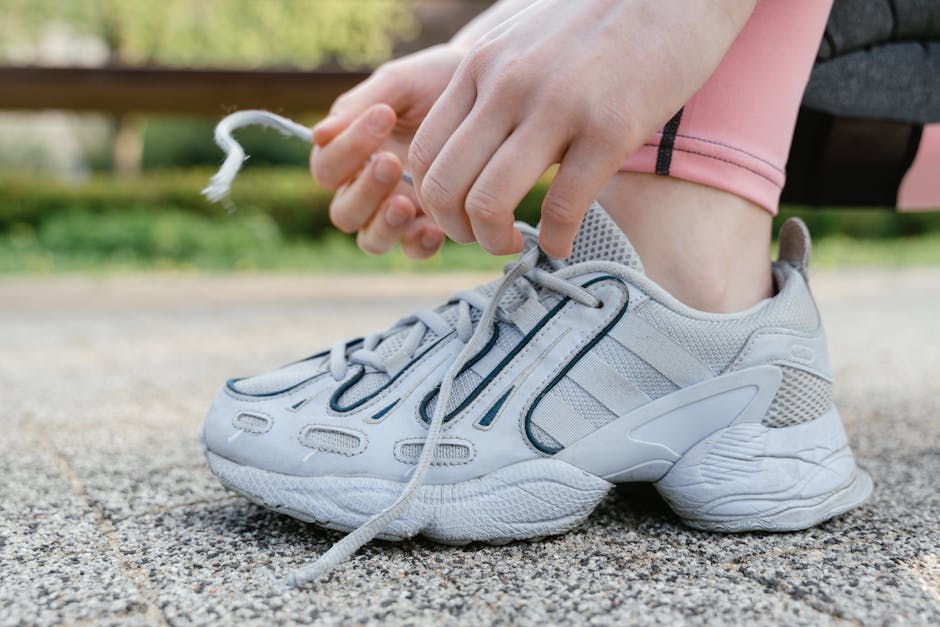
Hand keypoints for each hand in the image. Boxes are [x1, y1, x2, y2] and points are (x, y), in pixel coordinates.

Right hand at [310, 45, 464, 258]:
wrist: (487, 90)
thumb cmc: (432, 82)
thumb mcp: (398, 84)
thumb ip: (359, 106)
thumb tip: (317, 135)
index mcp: (349, 154)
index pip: (326, 168)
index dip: (346, 149)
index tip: (383, 116)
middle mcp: (366, 189)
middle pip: (344, 213)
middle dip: (364, 192)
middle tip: (391, 163)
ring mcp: (397, 211)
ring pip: (371, 240)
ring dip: (384, 225)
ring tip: (406, 203)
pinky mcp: (430, 224)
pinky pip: (413, 250)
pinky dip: (418, 244)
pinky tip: (434, 228)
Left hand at [409, 0, 755, 256]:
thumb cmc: (600, 23)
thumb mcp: (523, 44)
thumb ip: (492, 89)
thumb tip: (476, 150)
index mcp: (479, 67)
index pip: (423, 153)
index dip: (431, 200)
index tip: (459, 213)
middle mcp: (506, 86)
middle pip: (443, 186)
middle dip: (456, 230)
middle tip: (484, 238)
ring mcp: (556, 107)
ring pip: (489, 202)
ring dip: (494, 242)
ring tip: (515, 245)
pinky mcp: (609, 128)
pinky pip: (562, 207)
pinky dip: (555, 240)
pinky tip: (563, 242)